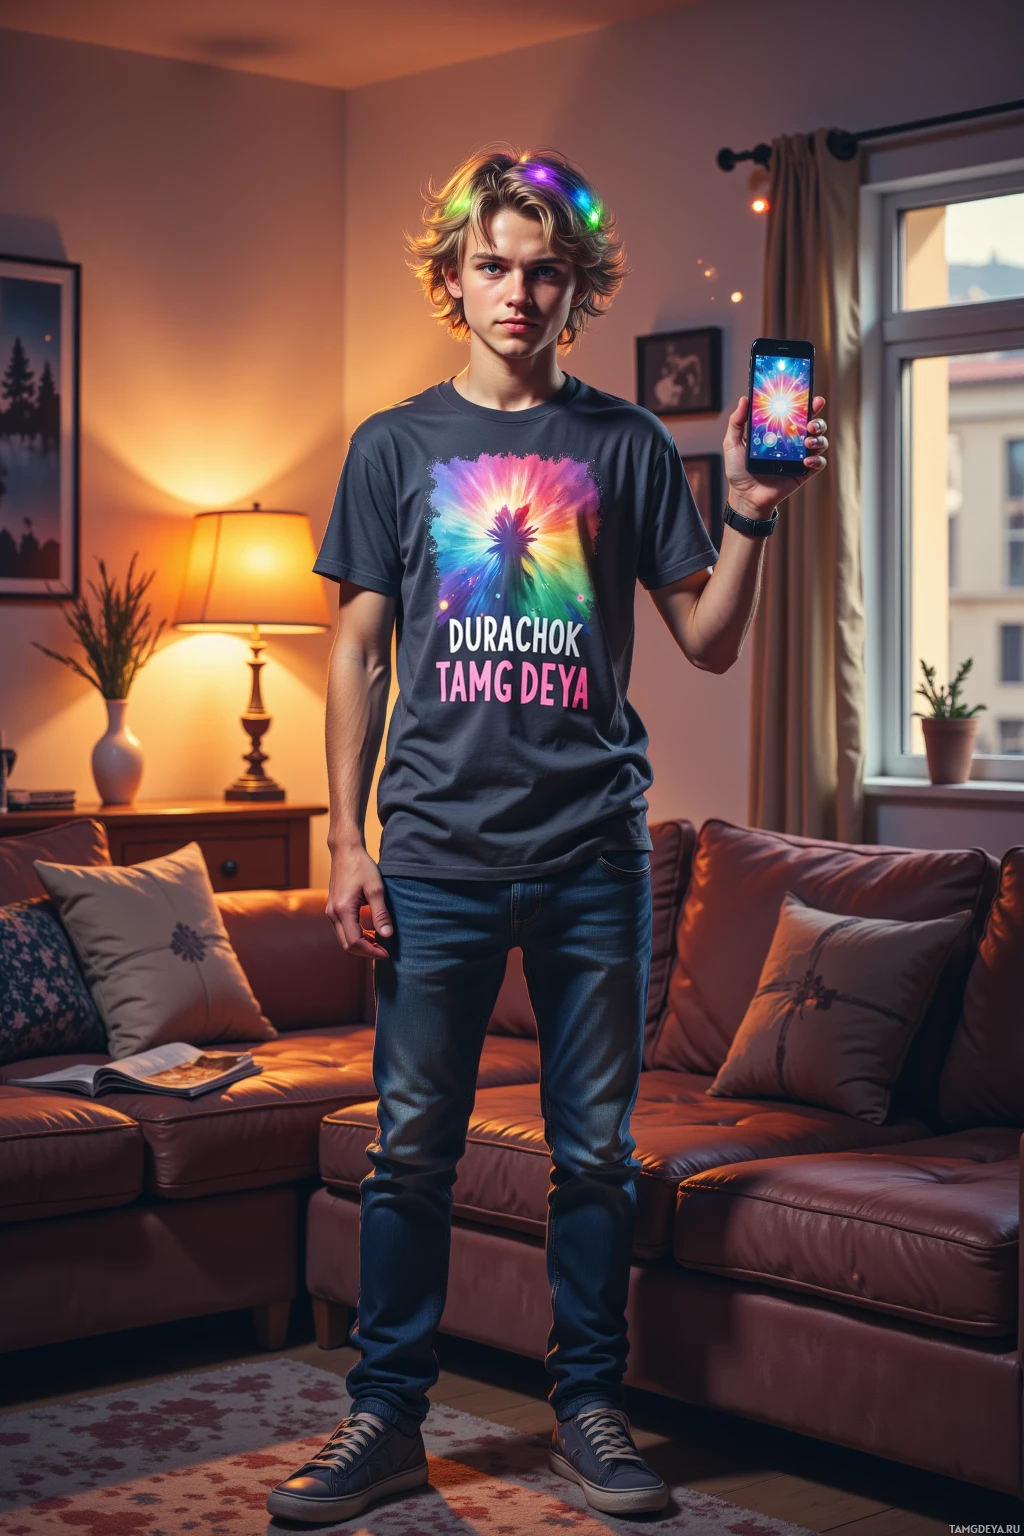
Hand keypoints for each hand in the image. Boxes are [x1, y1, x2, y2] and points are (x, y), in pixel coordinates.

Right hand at [325, 844, 393, 959]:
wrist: (345, 851)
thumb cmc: (361, 866)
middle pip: (347, 945)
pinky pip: (342, 929)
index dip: (371, 951)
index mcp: (343, 910)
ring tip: (379, 943)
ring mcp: (330, 911)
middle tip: (384, 951)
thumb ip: (381, 914)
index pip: (354, 942)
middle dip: (366, 951)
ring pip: (343, 938)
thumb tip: (386, 935)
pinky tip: (369, 932)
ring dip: (360, 944)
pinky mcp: (333, 908)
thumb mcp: (376, 889)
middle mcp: (332, 913)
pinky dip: (355, 935)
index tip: (386, 953)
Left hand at [722, 393, 827, 520]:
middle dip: (817, 419)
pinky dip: (817, 460)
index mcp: (778, 430)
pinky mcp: (803, 472)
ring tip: (808, 441)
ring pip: (820, 441)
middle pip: (813, 424)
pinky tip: (806, 460)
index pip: (795, 412)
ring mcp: (799, 456)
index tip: (810, 395)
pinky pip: (818, 463)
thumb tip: (744, 399)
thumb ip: (737, 422)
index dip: (806, 402)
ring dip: (818, 438)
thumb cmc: (739, 471)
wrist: (745, 497)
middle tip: (810, 421)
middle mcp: (792, 441)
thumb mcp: (733, 443)